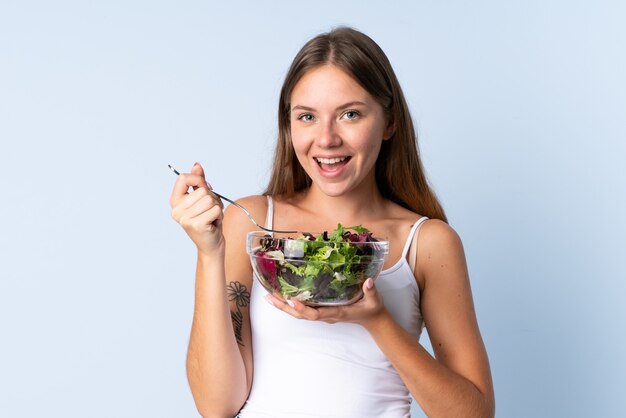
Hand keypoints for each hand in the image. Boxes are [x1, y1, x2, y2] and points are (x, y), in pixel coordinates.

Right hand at [170, 162, 224, 253]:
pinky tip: (214, 223)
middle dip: (213, 198)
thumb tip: (196, 165)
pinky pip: (216, 209)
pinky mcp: (196, 224)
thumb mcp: (202, 198)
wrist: (211, 245)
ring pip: (210, 199)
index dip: (198, 180)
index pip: (183, 178)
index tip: (205, 188)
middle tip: (210, 210)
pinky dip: (219, 215)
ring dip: (217, 207)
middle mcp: (176, 210)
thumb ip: (198, 181)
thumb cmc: (208, 220)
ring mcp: (185, 218)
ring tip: (212, 217)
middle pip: (202, 190)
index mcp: (175, 201)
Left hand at [265, 278, 387, 328]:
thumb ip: (371, 291)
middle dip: (285, 308)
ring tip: (269, 297)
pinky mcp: (323, 311)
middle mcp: (327, 315)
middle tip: (270, 298)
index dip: (303, 309)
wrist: (373, 320)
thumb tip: (368, 281)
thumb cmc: (372, 309)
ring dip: (285, 307)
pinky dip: (292, 305)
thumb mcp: (374, 300)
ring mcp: (324, 314)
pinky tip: (283, 298)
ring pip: (300, 314)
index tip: (291, 302)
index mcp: (338, 313)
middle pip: (302, 315)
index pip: (317, 314)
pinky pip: (304, 310)